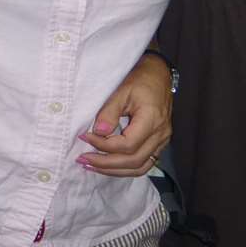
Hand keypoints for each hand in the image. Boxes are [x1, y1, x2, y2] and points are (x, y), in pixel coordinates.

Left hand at [77, 54, 171, 176]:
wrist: (159, 75)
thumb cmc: (140, 80)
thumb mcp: (121, 90)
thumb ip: (109, 112)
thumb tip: (98, 132)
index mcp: (152, 120)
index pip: (127, 145)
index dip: (103, 145)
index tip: (85, 136)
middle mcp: (160, 135)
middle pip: (133, 161)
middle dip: (105, 164)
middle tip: (83, 159)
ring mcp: (162, 141)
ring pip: (139, 167)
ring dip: (114, 171)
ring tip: (92, 166)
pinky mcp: (159, 144)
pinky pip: (144, 163)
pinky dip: (125, 168)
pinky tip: (109, 166)